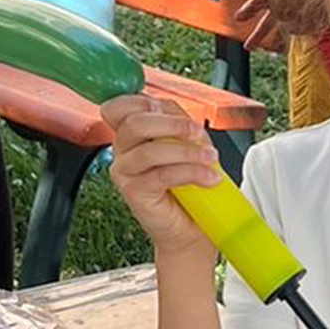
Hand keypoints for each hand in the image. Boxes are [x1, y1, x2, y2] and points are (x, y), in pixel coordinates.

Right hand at [103, 94, 221, 263]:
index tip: (163, 107)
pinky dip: (191, 172)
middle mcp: (123, 151)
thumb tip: (172, 109)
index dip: (139, 101)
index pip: (118, 107)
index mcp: (131, 134)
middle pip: (135, 123)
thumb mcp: (187, 143)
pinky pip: (161, 175)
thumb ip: (175, 121)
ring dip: (186, 151)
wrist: (191, 227)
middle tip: (197, 132)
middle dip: (172, 124)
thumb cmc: (189, 185)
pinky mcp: (134, 192)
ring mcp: (124, 172)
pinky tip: (208, 178)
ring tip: (210, 159)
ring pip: (150, 150)